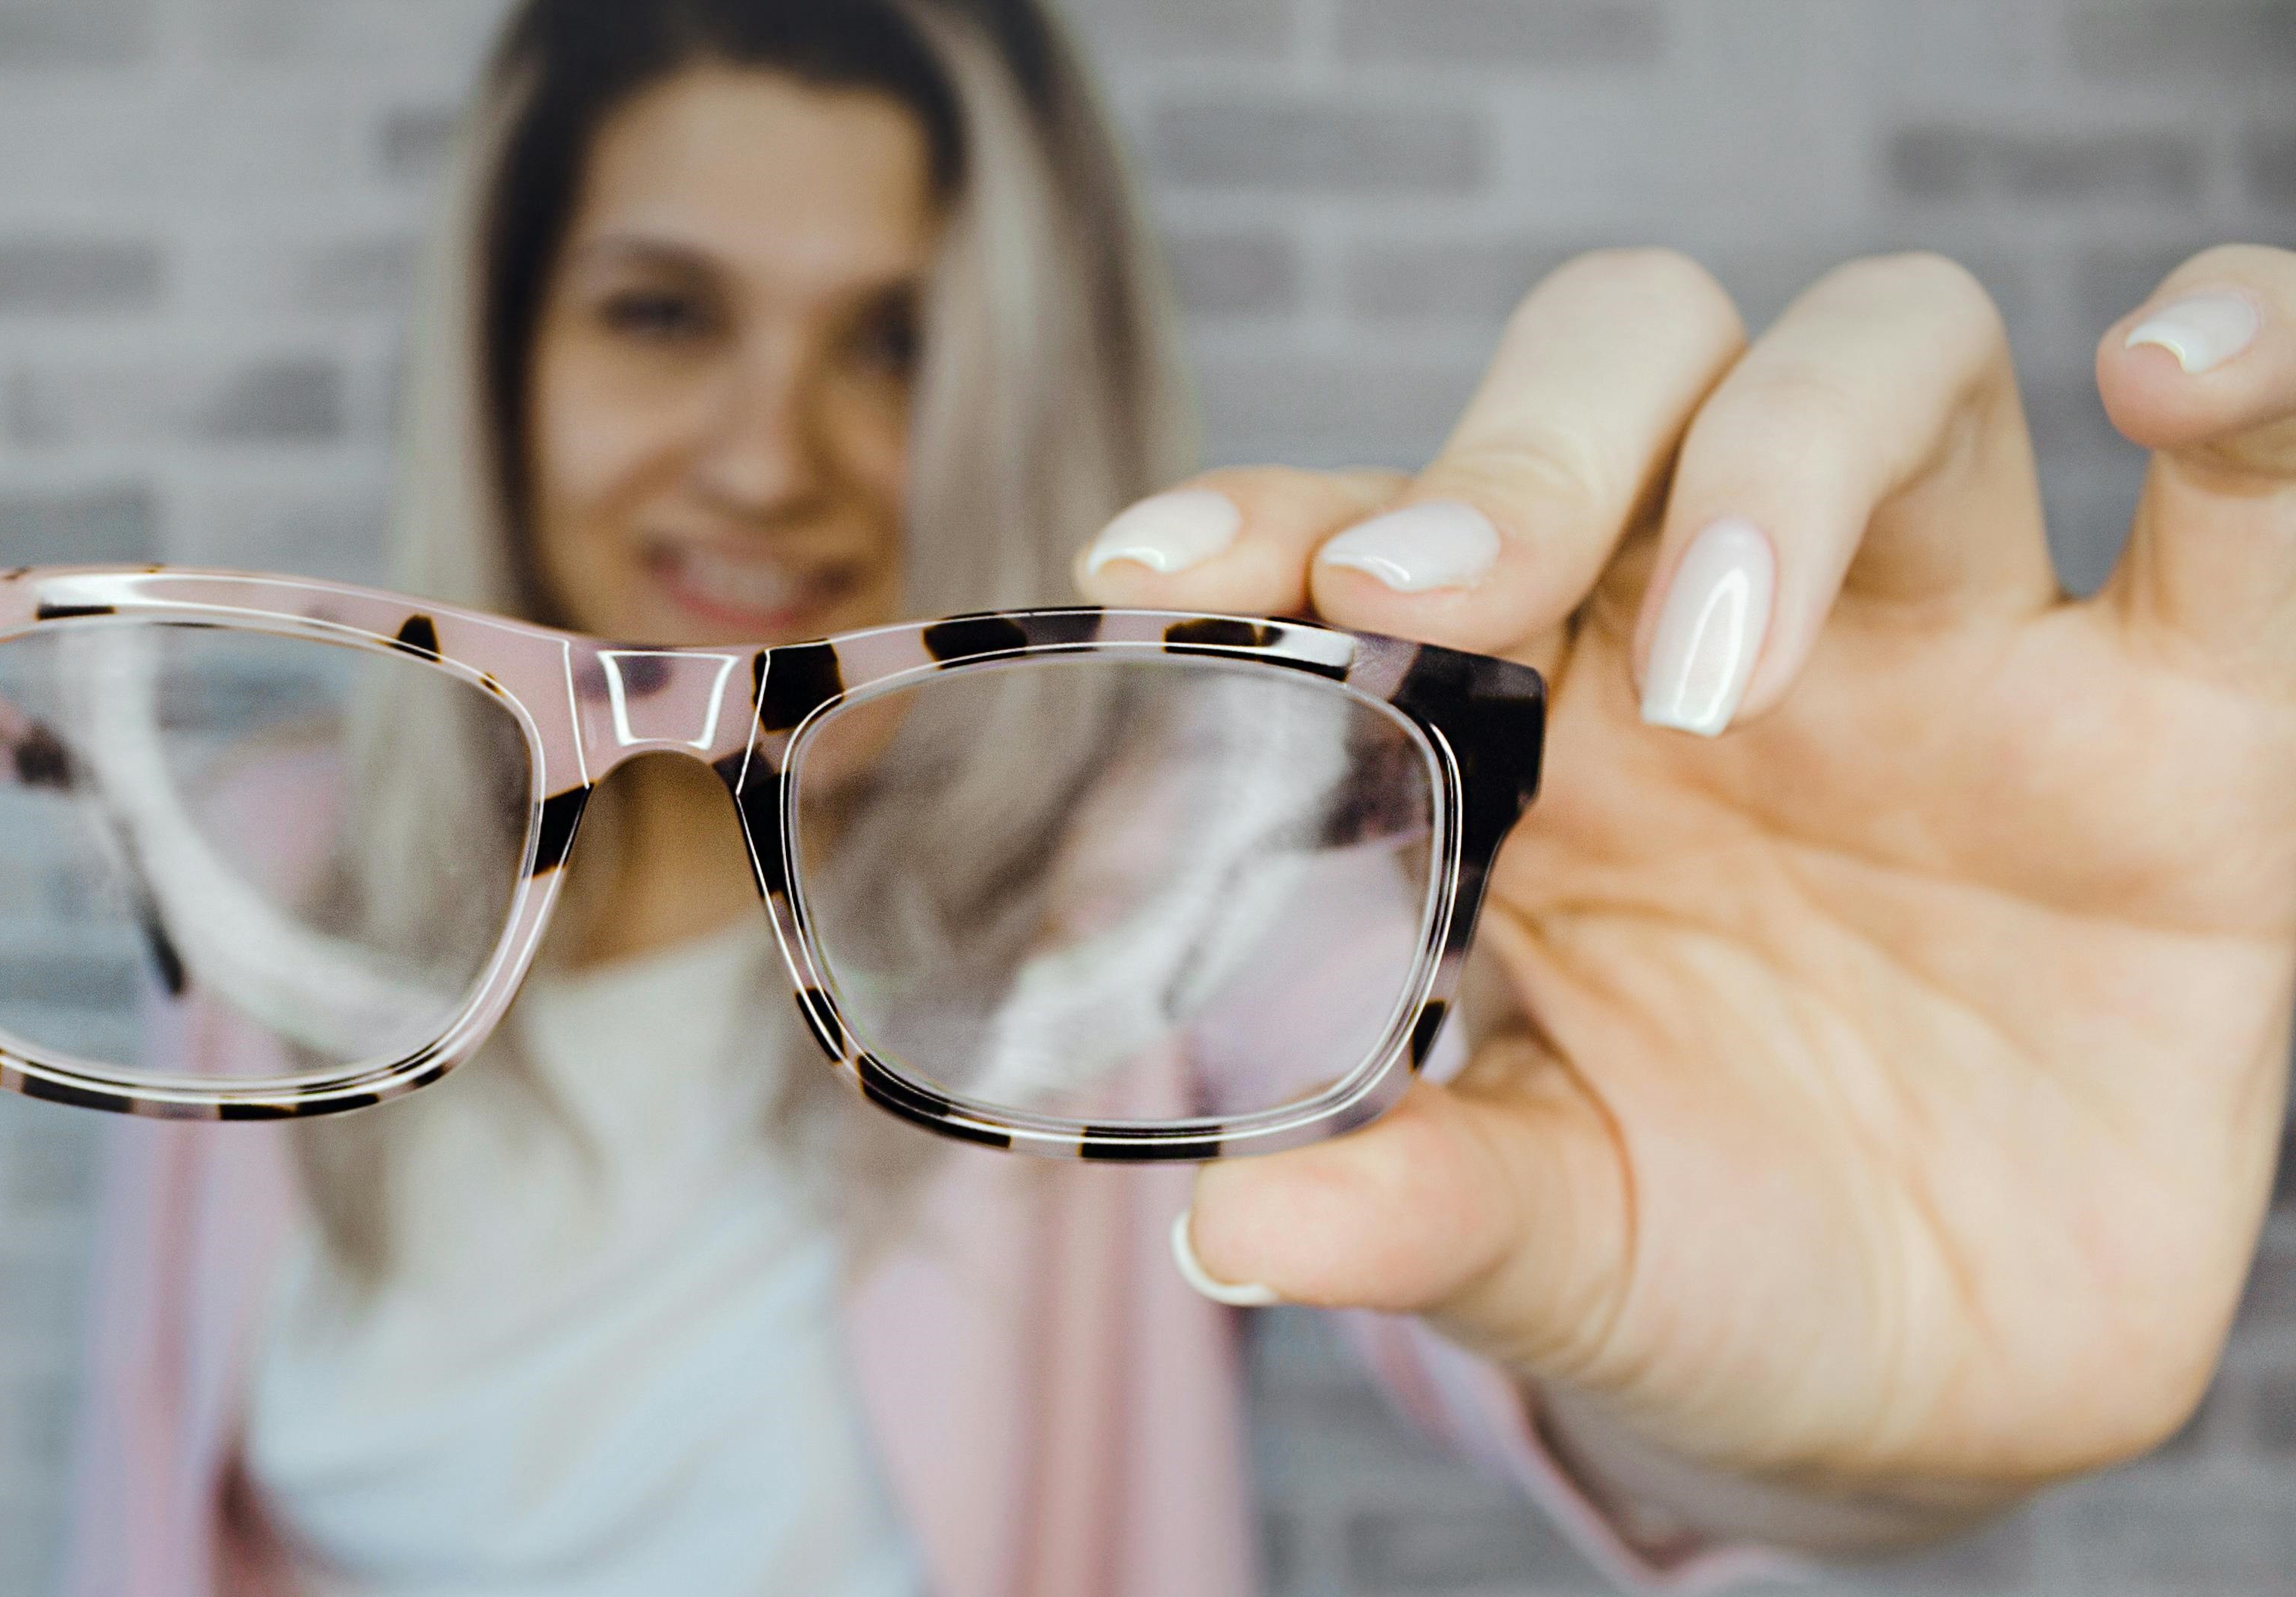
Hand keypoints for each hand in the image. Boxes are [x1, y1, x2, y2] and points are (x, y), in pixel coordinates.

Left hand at [1082, 246, 2295, 1514]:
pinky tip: (2175, 378)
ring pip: (1879, 357)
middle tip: (1426, 599)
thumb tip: (1228, 1233)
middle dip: (1517, 446)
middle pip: (1625, 370)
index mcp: (1523, 727)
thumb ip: (1416, 1209)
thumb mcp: (1549, 1243)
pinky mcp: (2185, 723)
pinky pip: (2256, 495)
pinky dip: (2256, 368)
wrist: (1933, 1383)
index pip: (1380, 532)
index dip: (1266, 511)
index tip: (1155, 574)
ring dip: (1783, 449)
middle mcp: (1718, 637)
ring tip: (1725, 665)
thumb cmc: (1697, 1256)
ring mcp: (1952, 653)